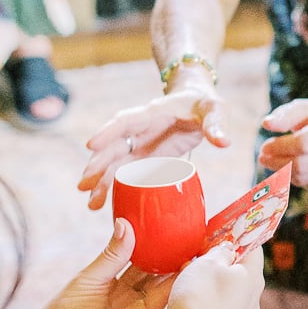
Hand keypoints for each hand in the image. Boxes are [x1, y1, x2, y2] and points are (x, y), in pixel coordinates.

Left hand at [30, 220, 174, 308]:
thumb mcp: (90, 278)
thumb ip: (113, 254)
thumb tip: (126, 224)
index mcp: (106, 278)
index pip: (132, 255)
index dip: (148, 241)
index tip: (164, 224)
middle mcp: (124, 291)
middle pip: (151, 268)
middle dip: (167, 253)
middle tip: (186, 233)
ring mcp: (135, 306)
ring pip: (160, 282)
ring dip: (176, 266)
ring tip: (193, 245)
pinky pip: (162, 299)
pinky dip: (175, 284)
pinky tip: (187, 267)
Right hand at [78, 85, 230, 209]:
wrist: (195, 104)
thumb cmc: (203, 104)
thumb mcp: (213, 109)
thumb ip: (216, 124)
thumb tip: (223, 142)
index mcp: (152, 114)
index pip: (126, 122)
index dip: (108, 132)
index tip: (91, 146)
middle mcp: (139, 130)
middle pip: (114, 147)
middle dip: (98, 165)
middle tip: (84, 185)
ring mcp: (139, 146)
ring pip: (114, 164)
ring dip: (101, 182)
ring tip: (91, 204)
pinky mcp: (144, 159)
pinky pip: (124, 174)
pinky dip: (113, 188)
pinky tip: (103, 204)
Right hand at [162, 243, 263, 308]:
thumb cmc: (200, 300)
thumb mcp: (207, 263)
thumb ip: (220, 251)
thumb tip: (227, 249)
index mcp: (254, 277)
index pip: (253, 246)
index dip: (237, 235)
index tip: (219, 231)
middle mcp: (253, 298)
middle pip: (240, 270)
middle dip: (220, 260)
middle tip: (198, 254)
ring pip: (227, 290)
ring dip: (210, 282)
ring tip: (188, 276)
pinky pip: (218, 308)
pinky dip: (206, 301)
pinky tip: (188, 299)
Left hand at [258, 95, 307, 192]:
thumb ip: (286, 115)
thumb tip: (266, 124)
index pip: (304, 143)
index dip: (281, 147)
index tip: (265, 146)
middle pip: (303, 166)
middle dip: (277, 163)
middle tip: (263, 156)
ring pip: (305, 180)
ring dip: (284, 172)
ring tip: (274, 160)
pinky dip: (297, 178)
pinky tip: (294, 166)